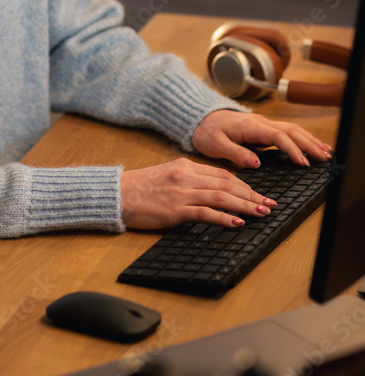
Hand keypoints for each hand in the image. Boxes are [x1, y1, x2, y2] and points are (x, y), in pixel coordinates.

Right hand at [120, 159, 274, 229]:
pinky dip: (223, 218)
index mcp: (185, 165)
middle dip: (251, 195)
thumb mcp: (167, 174)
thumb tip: (214, 191)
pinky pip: (205, 213)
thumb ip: (189, 180)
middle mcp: (186, 175)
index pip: (222, 174)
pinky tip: (237, 222)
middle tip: (270, 204)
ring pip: (220, 197)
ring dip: (244, 205)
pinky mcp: (175, 210)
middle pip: (226, 184)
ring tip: (261, 213)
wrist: (117, 194)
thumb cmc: (140, 188)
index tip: (258, 194)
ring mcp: (181, 192)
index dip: (244, 185)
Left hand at [191, 109, 332, 168]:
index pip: (277, 136)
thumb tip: (256, 163)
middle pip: (291, 131)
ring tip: (325, 153)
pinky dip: (301, 138)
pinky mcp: (262, 129)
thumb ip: (235, 153)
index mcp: (250, 126)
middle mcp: (259, 123)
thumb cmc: (206, 132)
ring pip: (292, 129)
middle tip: (325, 158)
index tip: (303, 163)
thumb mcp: (214, 145)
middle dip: (309, 144)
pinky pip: (286, 132)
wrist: (199, 118)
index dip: (292, 149)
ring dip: (309, 140)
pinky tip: (310, 147)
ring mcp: (262, 124)